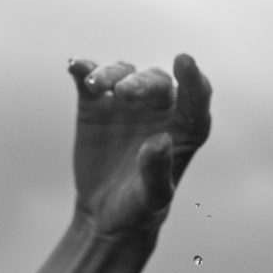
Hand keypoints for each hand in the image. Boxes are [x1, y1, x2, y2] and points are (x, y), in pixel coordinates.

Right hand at [67, 54, 211, 236]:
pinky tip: (75, 67)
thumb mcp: (152, 196)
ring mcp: (126, 102)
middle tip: (122, 93)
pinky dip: (83, 69)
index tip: (183, 61)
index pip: (197, 97)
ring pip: (123, 73)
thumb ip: (158, 171)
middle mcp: (160, 108)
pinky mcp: (96, 103)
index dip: (192, 79)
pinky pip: (90, 79)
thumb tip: (160, 141)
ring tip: (93, 85)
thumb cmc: (140, 206)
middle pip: (156, 82)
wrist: (105, 212)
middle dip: (141, 83)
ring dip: (110, 74)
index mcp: (186, 128)